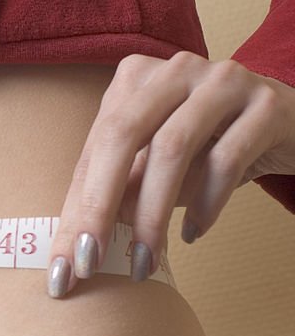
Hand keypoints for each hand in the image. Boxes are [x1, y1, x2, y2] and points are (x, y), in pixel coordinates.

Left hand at [47, 51, 294, 297]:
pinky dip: (205, 203)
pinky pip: (227, 158)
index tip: (62, 266)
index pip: (94, 148)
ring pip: (172, 147)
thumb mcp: (155, 167)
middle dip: (99, 206)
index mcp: (135, 79)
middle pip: (121, 136)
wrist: (289, 125)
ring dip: (152, 213)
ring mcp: (222, 80)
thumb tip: (77, 245)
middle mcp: (174, 70)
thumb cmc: (209, 148)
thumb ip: (119, 192)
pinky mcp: (265, 104)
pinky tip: (193, 233)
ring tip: (144, 259)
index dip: (74, 208)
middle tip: (89, 262)